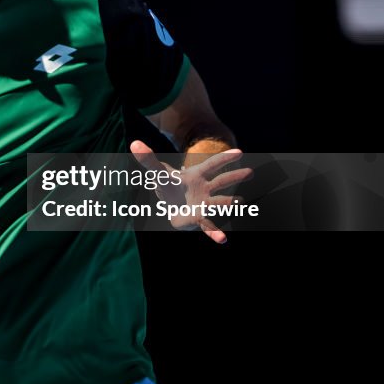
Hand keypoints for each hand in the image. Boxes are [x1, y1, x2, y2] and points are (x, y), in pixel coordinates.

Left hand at [130, 140, 251, 243]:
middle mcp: (205, 189)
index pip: (212, 164)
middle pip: (221, 181)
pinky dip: (214, 233)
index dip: (224, 158)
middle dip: (234, 177)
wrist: (171, 204)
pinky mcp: (199, 218)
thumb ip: (147, 159)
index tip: (240, 152)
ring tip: (241, 202)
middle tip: (250, 172)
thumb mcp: (157, 172)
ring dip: (229, 203)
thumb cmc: (168, 185)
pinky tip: (222, 240)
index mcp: (196, 175)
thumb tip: (133, 143)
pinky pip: (208, 226)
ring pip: (219, 202)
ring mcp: (204, 203)